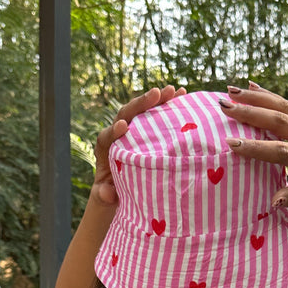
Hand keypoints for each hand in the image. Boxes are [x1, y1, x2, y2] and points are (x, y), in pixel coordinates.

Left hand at [92, 85, 184, 203]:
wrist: (119, 186)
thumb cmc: (111, 192)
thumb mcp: (106, 196)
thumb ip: (104, 195)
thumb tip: (107, 194)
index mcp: (105, 148)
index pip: (107, 135)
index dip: (114, 130)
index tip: (123, 125)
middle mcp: (118, 133)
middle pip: (126, 114)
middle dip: (141, 104)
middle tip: (157, 94)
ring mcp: (133, 128)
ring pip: (143, 110)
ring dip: (158, 99)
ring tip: (175, 91)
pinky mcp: (146, 129)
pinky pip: (156, 113)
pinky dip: (168, 104)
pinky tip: (183, 95)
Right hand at [219, 85, 287, 219]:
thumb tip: (273, 200)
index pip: (281, 151)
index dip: (256, 147)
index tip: (231, 144)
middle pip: (280, 120)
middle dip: (251, 112)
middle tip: (225, 106)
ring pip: (284, 107)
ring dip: (257, 97)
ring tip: (232, 90)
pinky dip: (270, 96)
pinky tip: (252, 86)